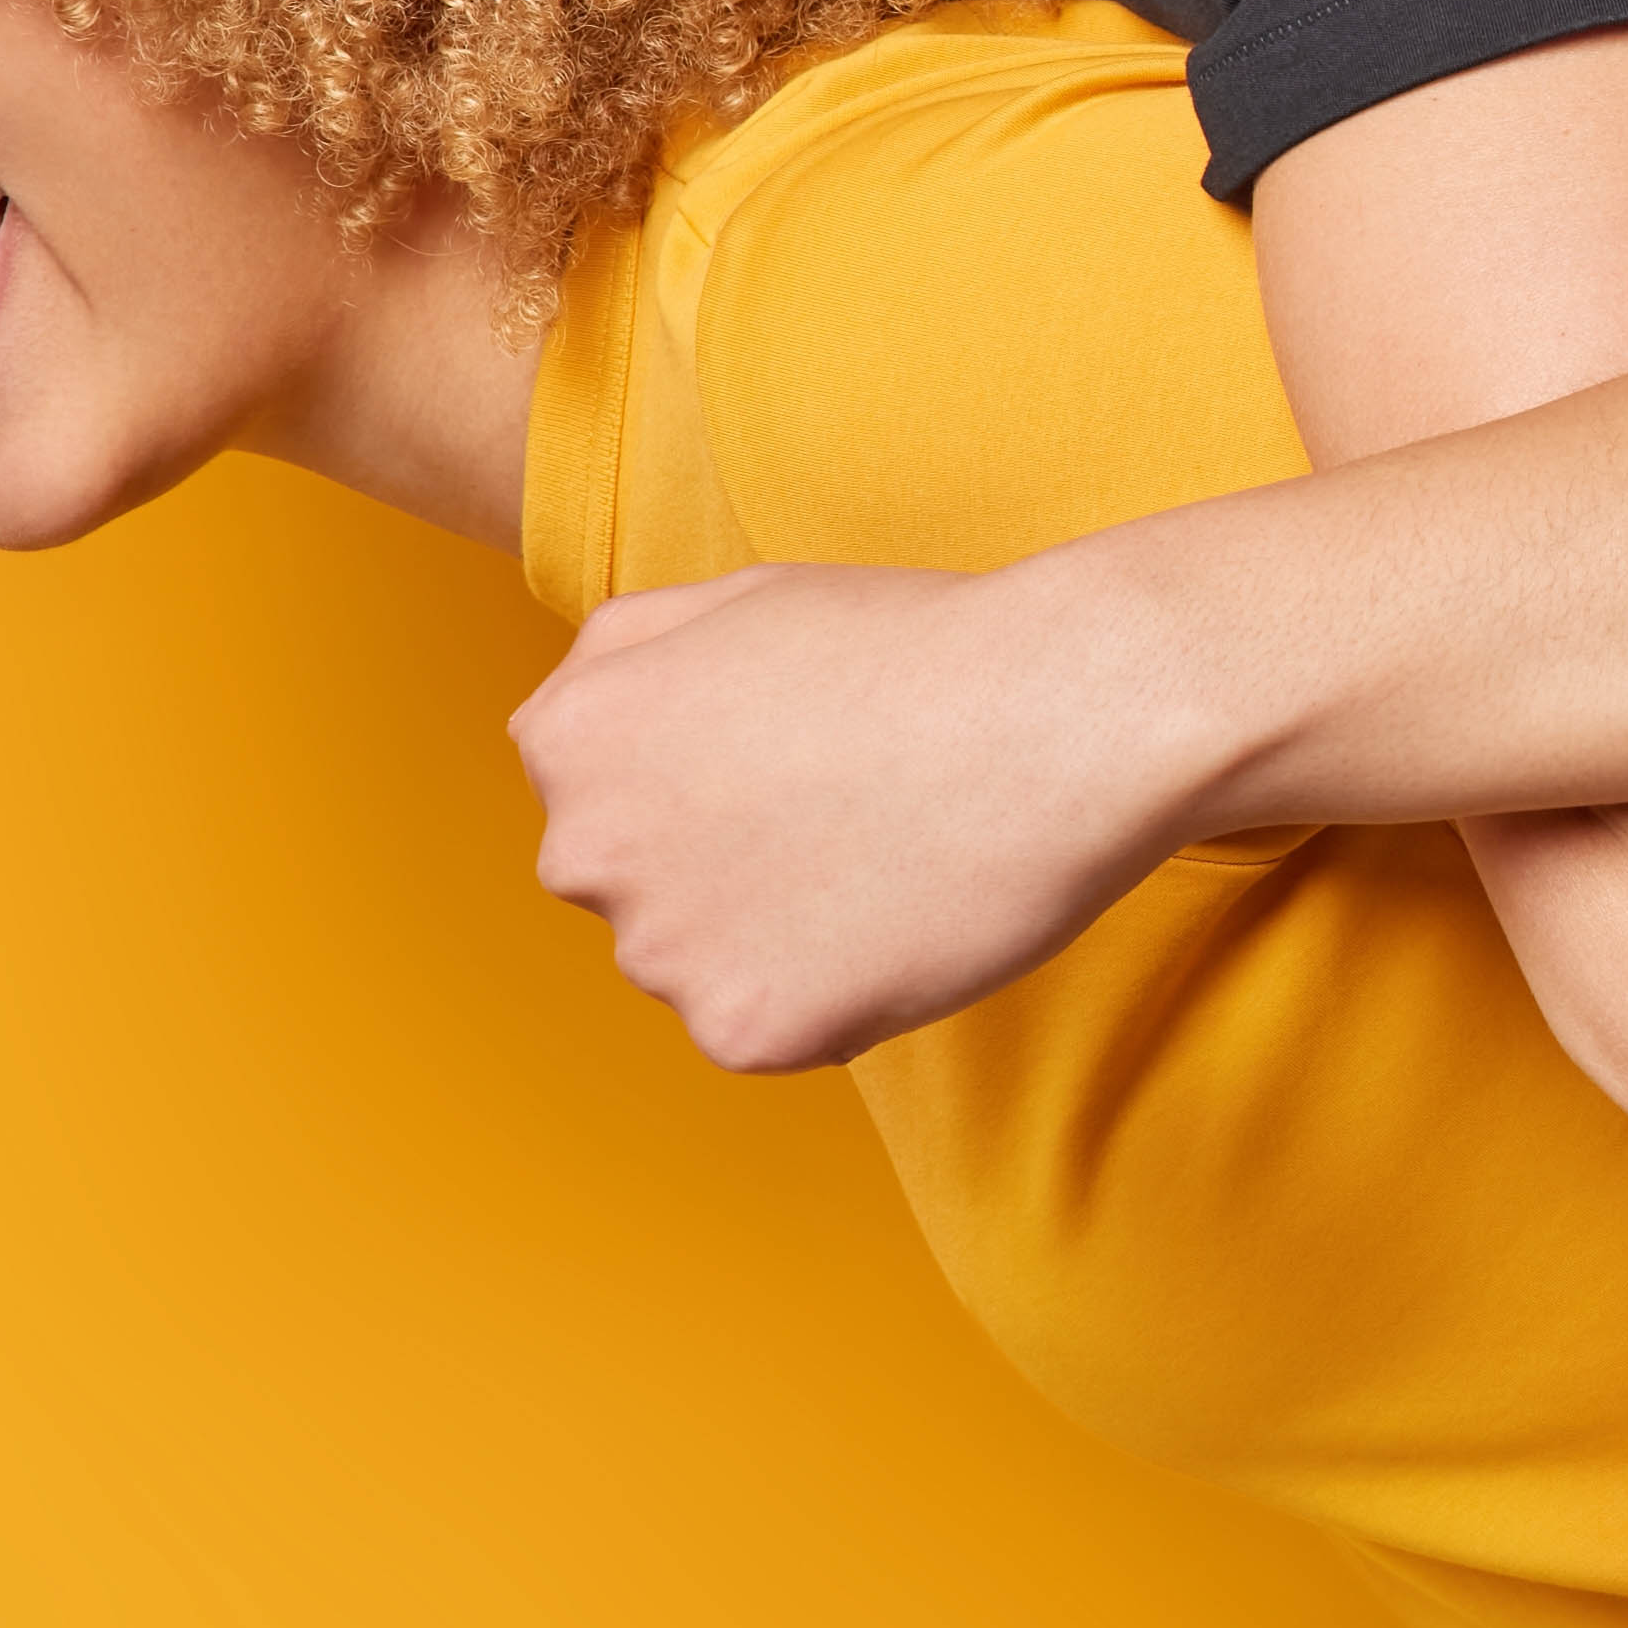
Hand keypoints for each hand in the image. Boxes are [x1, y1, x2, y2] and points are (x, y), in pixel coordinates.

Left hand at [510, 555, 1205, 1074]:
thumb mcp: (733, 596)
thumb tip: (575, 730)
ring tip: (885, 863)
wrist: (1058, 711)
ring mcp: (659, 950)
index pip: (599, 798)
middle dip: (723, 872)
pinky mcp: (745, 1030)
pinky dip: (837, 999)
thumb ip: (621, 659)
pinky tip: (902, 923)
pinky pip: (779, 1031)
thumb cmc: (917, 646)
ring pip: (704, 969)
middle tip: (846, 819)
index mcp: (569, 738)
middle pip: (639, 894)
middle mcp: (582, 851)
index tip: (791, 768)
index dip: (706, 787)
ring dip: (779, 939)